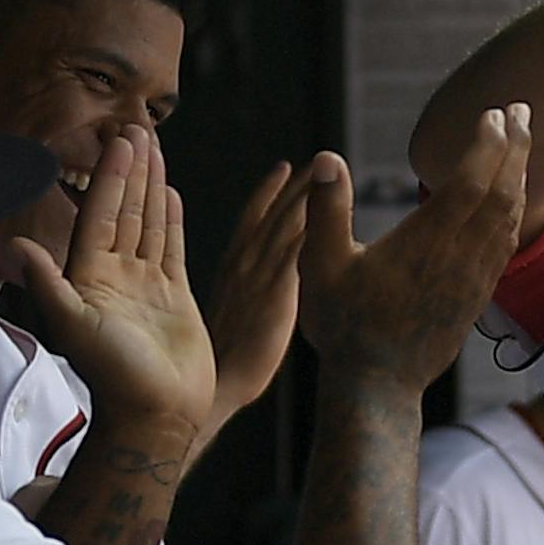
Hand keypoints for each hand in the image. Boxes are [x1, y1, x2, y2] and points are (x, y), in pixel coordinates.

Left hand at [12, 128, 215, 437]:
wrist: (155, 414)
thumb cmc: (114, 376)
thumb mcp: (74, 326)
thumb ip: (48, 283)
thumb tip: (15, 246)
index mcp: (91, 275)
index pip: (101, 214)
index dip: (110, 177)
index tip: (118, 141)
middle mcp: (117, 274)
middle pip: (126, 210)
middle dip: (132, 169)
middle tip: (138, 127)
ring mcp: (147, 285)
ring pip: (149, 224)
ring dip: (152, 186)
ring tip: (156, 149)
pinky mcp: (174, 299)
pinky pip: (173, 250)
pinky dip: (172, 222)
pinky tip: (173, 194)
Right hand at [201, 159, 320, 438]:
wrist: (215, 386)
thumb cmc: (221, 361)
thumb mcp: (235, 317)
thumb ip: (250, 295)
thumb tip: (266, 293)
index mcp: (231, 267)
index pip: (251, 218)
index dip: (268, 192)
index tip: (284, 167)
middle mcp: (244, 264)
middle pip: (272, 214)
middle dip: (293, 185)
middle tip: (318, 158)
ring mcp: (260, 276)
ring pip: (286, 225)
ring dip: (306, 196)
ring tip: (327, 170)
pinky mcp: (278, 293)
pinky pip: (297, 250)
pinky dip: (311, 225)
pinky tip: (328, 207)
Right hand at [298, 105, 530, 389]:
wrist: (378, 388)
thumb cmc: (344, 327)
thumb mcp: (320, 266)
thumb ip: (326, 209)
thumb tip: (327, 156)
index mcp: (427, 244)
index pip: (470, 183)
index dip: (487, 145)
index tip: (495, 112)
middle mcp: (459, 260)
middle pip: (502, 194)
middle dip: (516, 148)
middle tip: (523, 109)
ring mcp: (473, 282)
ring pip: (509, 221)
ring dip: (519, 178)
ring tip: (522, 144)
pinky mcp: (475, 300)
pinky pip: (505, 249)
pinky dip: (513, 215)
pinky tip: (510, 201)